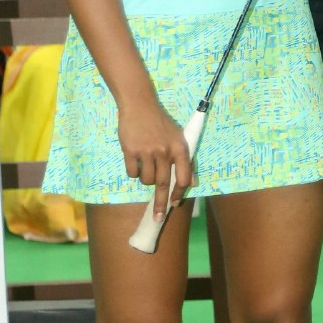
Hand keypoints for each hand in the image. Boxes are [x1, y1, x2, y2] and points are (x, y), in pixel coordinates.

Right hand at [117, 97, 194, 218]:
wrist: (140, 104)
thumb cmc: (160, 123)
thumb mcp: (178, 137)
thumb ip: (185, 160)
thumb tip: (192, 183)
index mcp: (180, 148)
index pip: (183, 177)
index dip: (179, 194)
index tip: (174, 205)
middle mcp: (165, 151)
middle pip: (163, 184)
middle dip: (160, 204)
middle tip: (157, 218)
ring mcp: (147, 151)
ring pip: (146, 180)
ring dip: (145, 179)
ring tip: (145, 165)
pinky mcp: (130, 150)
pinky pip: (132, 172)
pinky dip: (133, 171)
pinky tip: (134, 159)